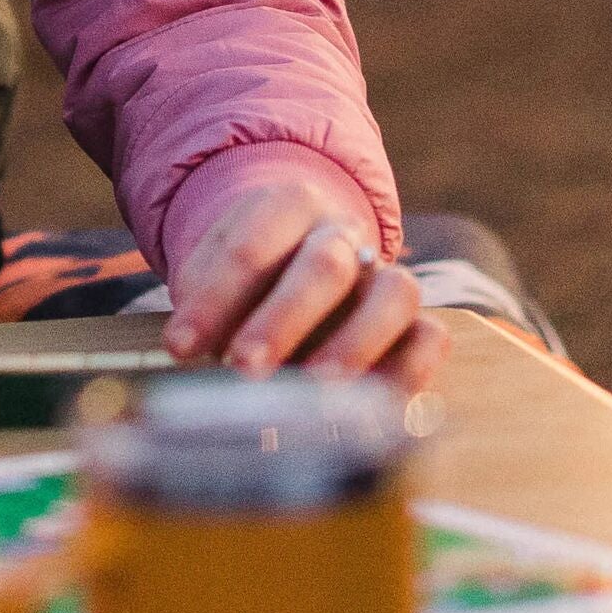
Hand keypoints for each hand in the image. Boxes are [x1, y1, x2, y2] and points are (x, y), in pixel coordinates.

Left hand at [163, 180, 447, 390]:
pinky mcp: (418, 324)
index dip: (212, 298)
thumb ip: (207, 313)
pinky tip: (373, 407)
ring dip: (354, 345)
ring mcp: (386, 277)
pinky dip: (411, 370)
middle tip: (244, 367)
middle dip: (282, 320)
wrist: (292, 274)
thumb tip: (190, 357)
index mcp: (287, 205)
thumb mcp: (214, 284)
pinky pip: (432, 338)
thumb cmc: (244, 287)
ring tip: (314, 392)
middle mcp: (344, 235)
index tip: (179, 347)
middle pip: (323, 266)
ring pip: (393, 294)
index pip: (249, 246)